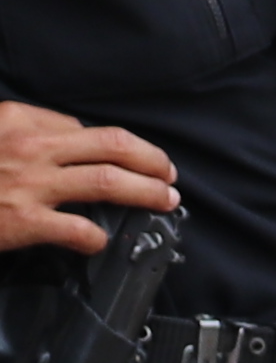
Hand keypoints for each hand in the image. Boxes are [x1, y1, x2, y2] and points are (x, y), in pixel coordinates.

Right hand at [0, 101, 178, 255]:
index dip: (116, 145)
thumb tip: (72, 137)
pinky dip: (97, 237)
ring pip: (108, 182)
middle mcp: (31, 147)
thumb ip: (29, 131)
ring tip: (164, 200)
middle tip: (168, 175)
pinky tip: (99, 241)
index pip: (83, 128)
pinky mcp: (24, 220)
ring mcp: (30, 183)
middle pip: (113, 146)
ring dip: (146, 192)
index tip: (132, 157)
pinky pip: (78, 228)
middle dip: (152, 161)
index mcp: (20, 121)